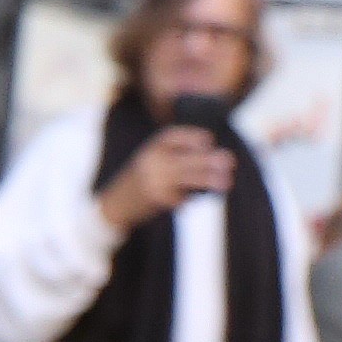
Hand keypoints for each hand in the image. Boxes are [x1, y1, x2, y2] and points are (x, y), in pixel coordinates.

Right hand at [96, 128, 235, 229]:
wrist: (112, 205)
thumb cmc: (138, 181)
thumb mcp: (149, 160)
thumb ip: (174, 156)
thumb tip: (211, 157)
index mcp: (150, 147)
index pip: (175, 136)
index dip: (194, 138)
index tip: (209, 141)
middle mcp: (151, 161)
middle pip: (186, 158)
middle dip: (209, 160)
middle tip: (230, 161)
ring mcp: (154, 180)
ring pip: (188, 177)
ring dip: (209, 180)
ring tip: (227, 183)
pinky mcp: (157, 198)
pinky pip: (182, 196)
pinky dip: (190, 198)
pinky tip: (190, 200)